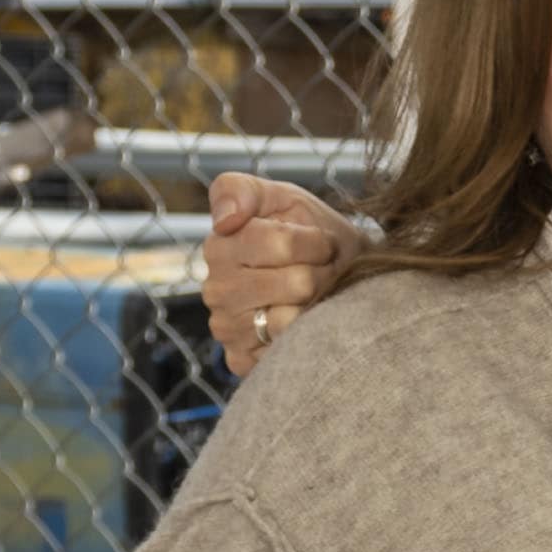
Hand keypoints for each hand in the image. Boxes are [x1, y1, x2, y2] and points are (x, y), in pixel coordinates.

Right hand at [199, 173, 362, 373]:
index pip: (280, 243)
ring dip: (317, 306)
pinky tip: (302, 325)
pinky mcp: (242, 361)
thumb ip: (244, 191)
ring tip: (313, 295)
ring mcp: (227, 329)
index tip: (320, 242)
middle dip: (320, 273)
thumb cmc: (308, 234)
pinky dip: (306, 338)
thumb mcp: (284, 198)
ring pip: (292, 320)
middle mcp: (216, 291)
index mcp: (220, 247)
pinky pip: (287, 352)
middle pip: (295, 283)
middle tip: (319, 270)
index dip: (314, 242)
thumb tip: (224, 220)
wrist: (335, 275)